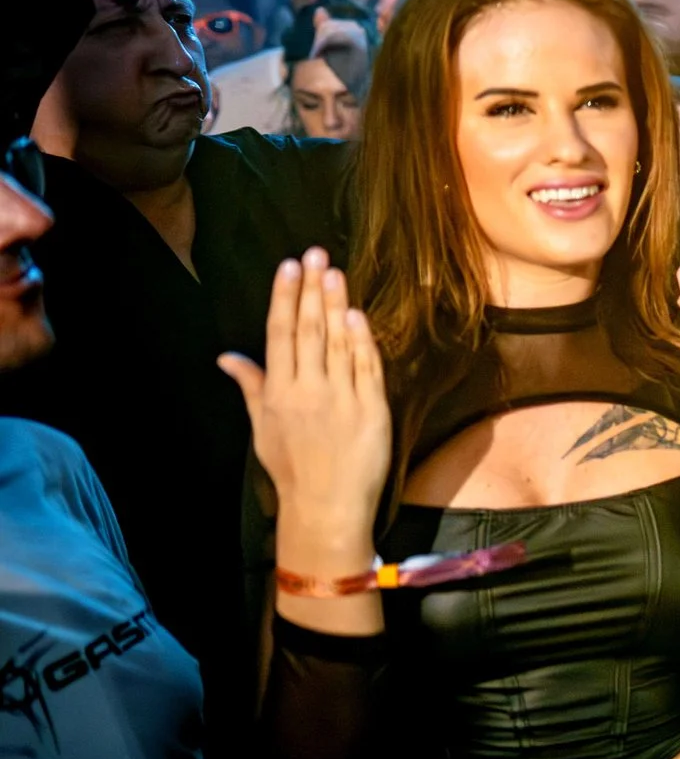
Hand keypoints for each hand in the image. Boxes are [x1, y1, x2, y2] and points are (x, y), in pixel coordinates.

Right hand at [217, 248, 390, 536]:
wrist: (326, 505)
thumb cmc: (291, 467)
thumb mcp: (262, 427)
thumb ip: (251, 386)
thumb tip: (227, 356)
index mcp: (279, 393)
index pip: (280, 335)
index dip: (285, 298)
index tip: (289, 266)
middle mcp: (308, 390)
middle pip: (310, 330)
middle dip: (312, 289)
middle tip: (316, 253)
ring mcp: (343, 398)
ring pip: (339, 342)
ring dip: (337, 304)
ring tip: (335, 272)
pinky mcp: (373, 408)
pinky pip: (367, 367)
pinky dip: (363, 340)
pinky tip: (358, 315)